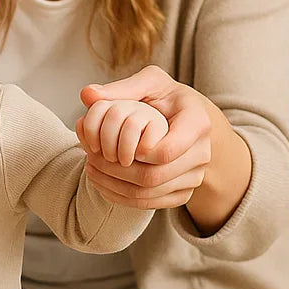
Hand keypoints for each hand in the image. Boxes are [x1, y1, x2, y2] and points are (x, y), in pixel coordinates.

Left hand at [79, 65, 212, 209]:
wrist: (190, 122)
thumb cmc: (167, 99)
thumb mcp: (151, 84)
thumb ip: (121, 88)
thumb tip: (87, 94)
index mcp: (197, 123)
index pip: (166, 150)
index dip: (136, 151)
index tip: (115, 143)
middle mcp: (202, 154)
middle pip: (154, 176)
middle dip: (116, 171)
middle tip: (91, 159)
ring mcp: (195, 177)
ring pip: (149, 193)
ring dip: (114, 185)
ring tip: (92, 169)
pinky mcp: (183, 194)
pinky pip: (150, 204)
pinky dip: (121, 197)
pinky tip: (104, 183)